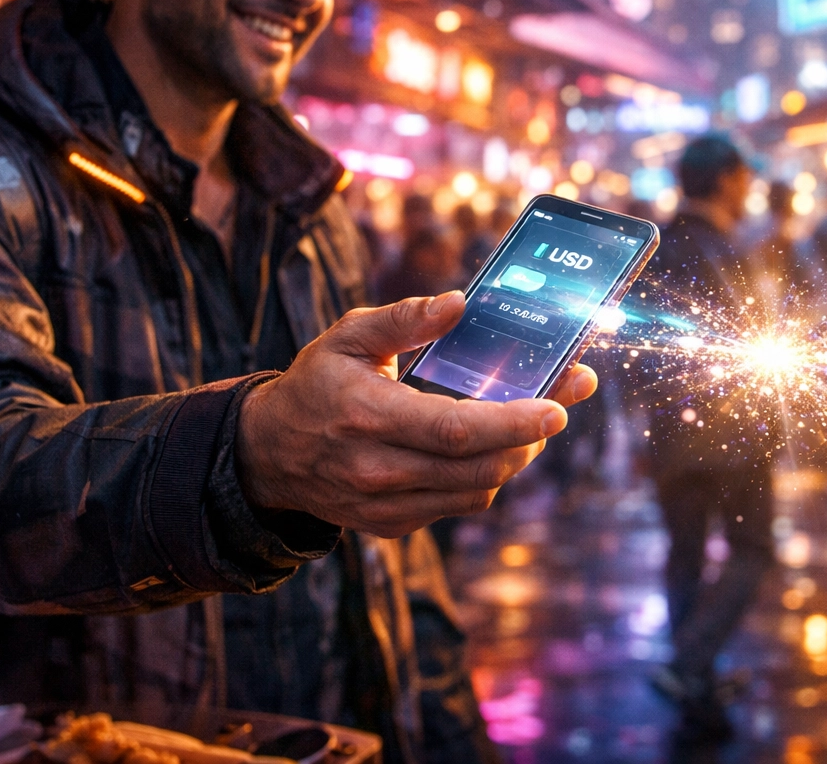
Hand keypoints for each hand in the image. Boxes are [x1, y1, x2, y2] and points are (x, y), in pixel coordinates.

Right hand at [236, 291, 597, 536]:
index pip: (457, 430)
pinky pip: (458, 505)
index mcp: (369, 416)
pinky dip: (484, 478)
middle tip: (557, 409)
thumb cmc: (317, 384)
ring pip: (476, 492)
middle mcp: (378, 469)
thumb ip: (405, 319)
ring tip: (527, 426)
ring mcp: (385, 504)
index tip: (557, 409)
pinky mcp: (393, 524)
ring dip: (513, 459)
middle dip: (529, 439)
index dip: (513, 422)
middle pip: (479, 468)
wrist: (269, 453)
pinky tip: (489, 448)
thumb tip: (459, 303)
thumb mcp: (349, 336)